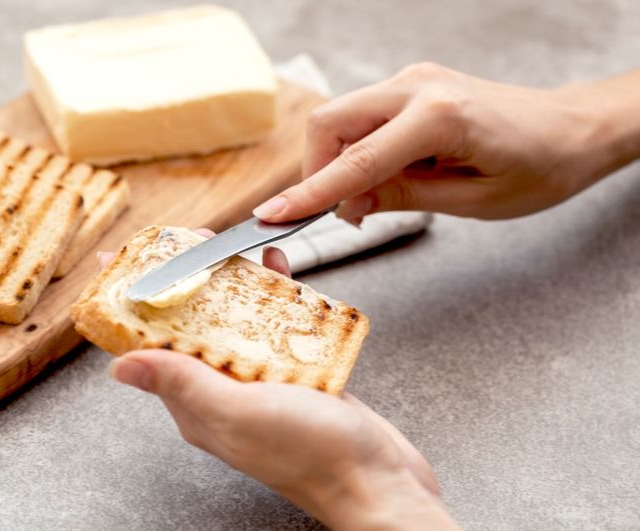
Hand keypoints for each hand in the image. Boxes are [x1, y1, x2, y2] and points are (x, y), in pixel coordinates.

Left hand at [97, 240, 458, 529]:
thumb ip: (183, 383)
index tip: (120, 262)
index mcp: (196, 406)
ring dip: (234, 283)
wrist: (379, 481)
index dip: (133, 304)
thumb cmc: (310, 455)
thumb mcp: (237, 412)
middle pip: (191, 327)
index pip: (150, 347)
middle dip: (186, 281)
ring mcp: (260, 384)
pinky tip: (280, 271)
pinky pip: (276, 328)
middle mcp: (221, 394)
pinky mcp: (295, 376)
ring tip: (234, 246)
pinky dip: (276, 297)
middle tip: (188, 240)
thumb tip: (119, 366)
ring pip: (235, 322)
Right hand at [253, 63, 639, 222]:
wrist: (573, 130)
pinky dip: (357, 151)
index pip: (356, 160)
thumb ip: (402, 197)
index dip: (310, 193)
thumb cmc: (539, 167)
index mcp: (440, 116)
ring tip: (369, 201)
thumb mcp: (473, 202)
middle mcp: (419, 86)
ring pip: (341, 118)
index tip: (273, 215)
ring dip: (337, 162)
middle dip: (316, 170)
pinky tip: (384, 177)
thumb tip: (348, 205)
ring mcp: (414, 80)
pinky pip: (363, 117)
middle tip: (337, 214)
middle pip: (330, 122)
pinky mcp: (412, 86)